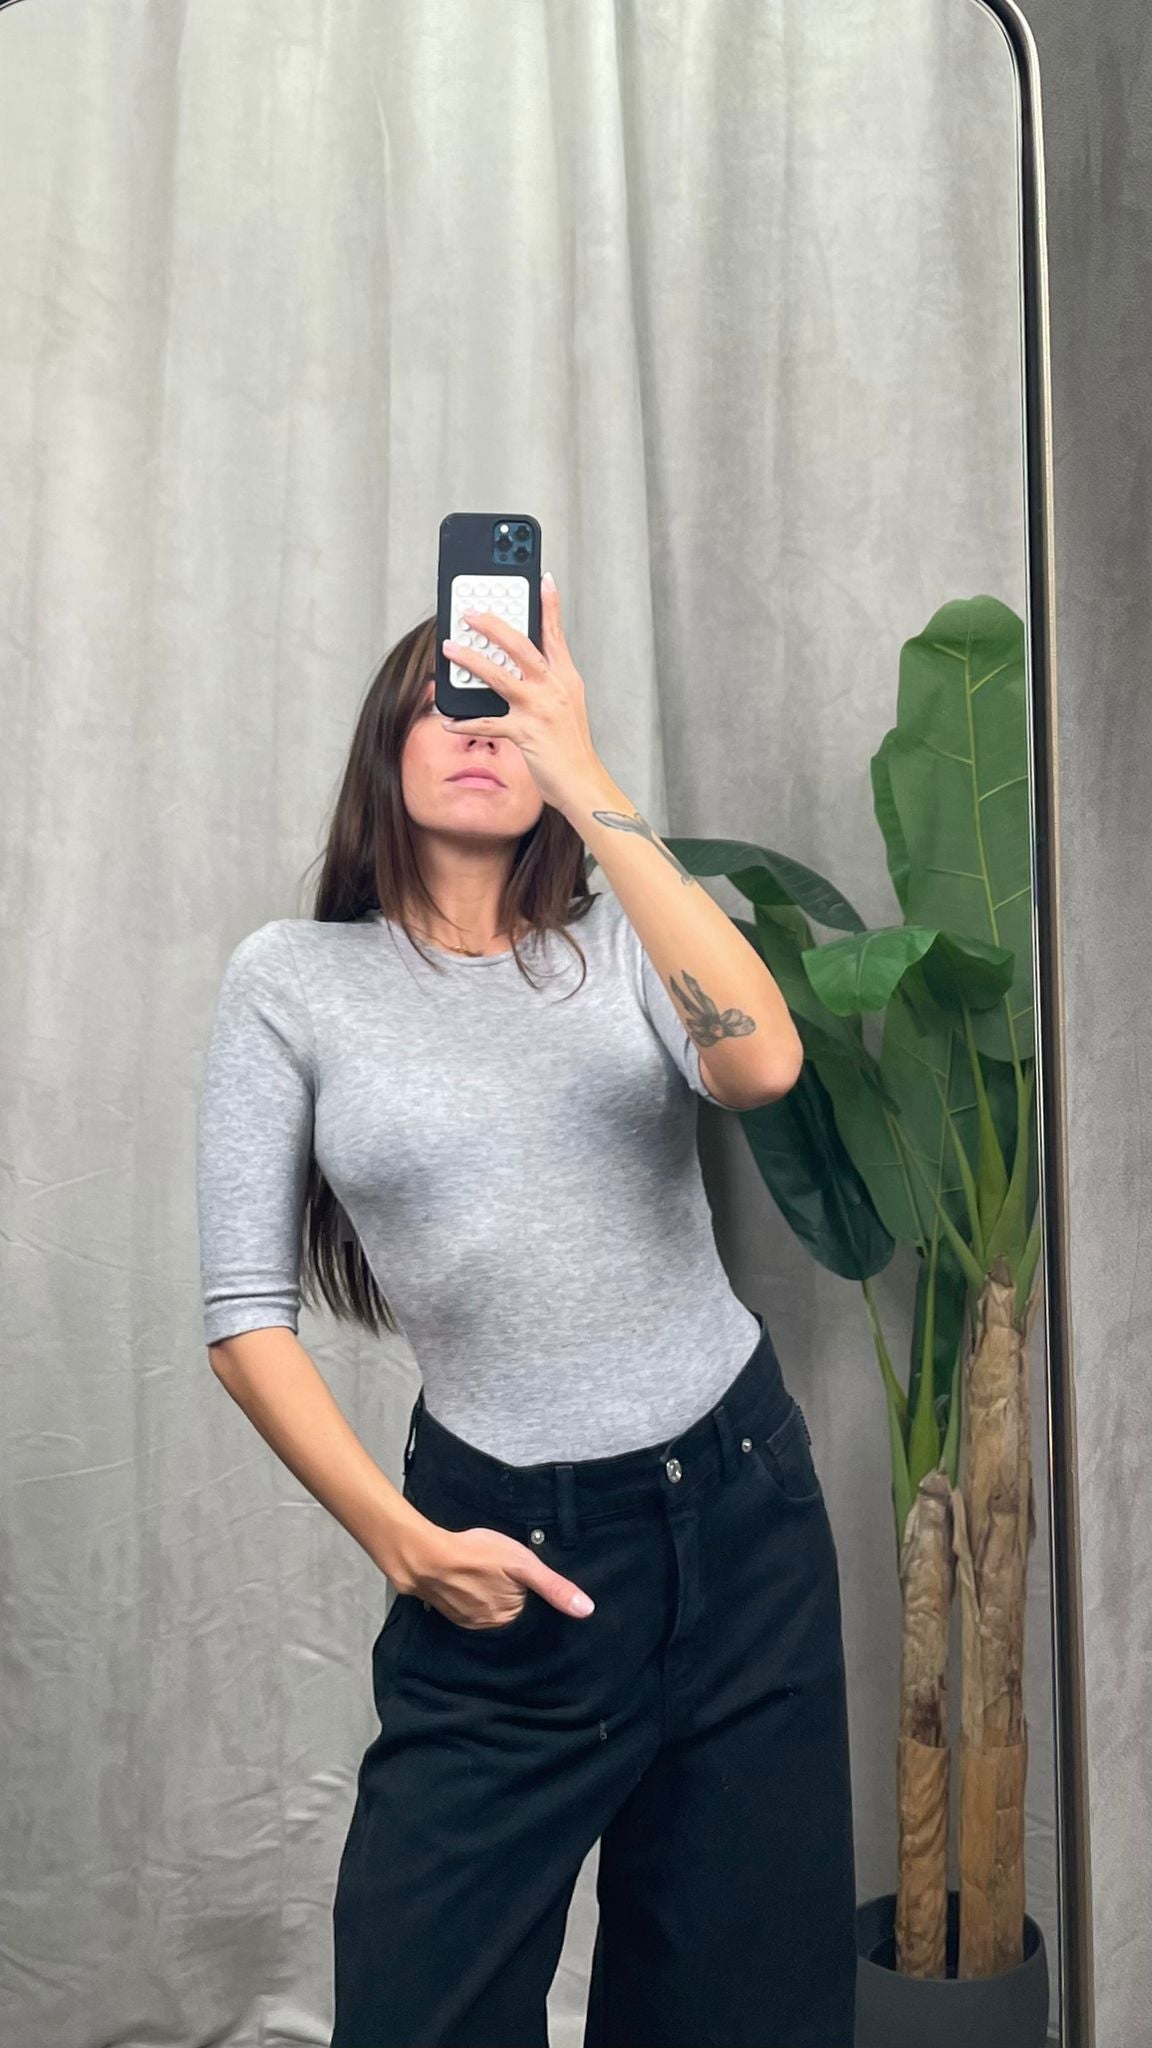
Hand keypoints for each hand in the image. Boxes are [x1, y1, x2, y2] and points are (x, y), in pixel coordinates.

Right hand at [398, 1519, 595, 1630]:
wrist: (426, 1557)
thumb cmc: (477, 1555)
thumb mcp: (523, 1564)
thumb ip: (554, 1587)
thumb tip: (587, 1610)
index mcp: (511, 1618)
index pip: (533, 1613)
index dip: (534, 1597)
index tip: (528, 1582)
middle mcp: (491, 1626)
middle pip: (512, 1611)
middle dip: (514, 1596)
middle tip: (506, 1573)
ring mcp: (469, 1620)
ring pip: (491, 1609)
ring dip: (492, 1595)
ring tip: (488, 1575)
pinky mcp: (451, 1611)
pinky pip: (471, 1607)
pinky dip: (474, 1595)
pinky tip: (472, 1580)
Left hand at [440, 574, 608, 816]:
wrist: (583, 783)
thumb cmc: (571, 747)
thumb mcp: (567, 707)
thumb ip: (548, 684)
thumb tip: (516, 668)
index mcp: (566, 678)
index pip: (556, 634)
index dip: (549, 605)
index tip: (542, 578)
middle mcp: (554, 688)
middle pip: (521, 645)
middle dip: (493, 625)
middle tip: (469, 612)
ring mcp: (540, 709)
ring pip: (499, 676)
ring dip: (470, 660)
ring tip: (449, 649)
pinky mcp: (525, 733)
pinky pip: (487, 723)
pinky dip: (464, 722)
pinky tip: (447, 720)